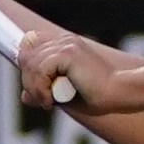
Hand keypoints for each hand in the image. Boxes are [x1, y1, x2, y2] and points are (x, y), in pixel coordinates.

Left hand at [10, 26, 133, 113]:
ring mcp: (66, 44)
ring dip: (34, 88)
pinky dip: (40, 88)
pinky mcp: (68, 53)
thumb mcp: (64, 95)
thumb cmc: (98, 96)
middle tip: (43, 100)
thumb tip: (24, 96)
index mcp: (65, 44)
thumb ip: (44, 92)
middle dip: (29, 81)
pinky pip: (40, 69)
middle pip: (26, 55)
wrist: (119, 93)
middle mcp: (64, 40)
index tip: (37, 90)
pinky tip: (51, 100)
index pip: (30, 46)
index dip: (28, 67)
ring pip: (31, 63)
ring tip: (47, 102)